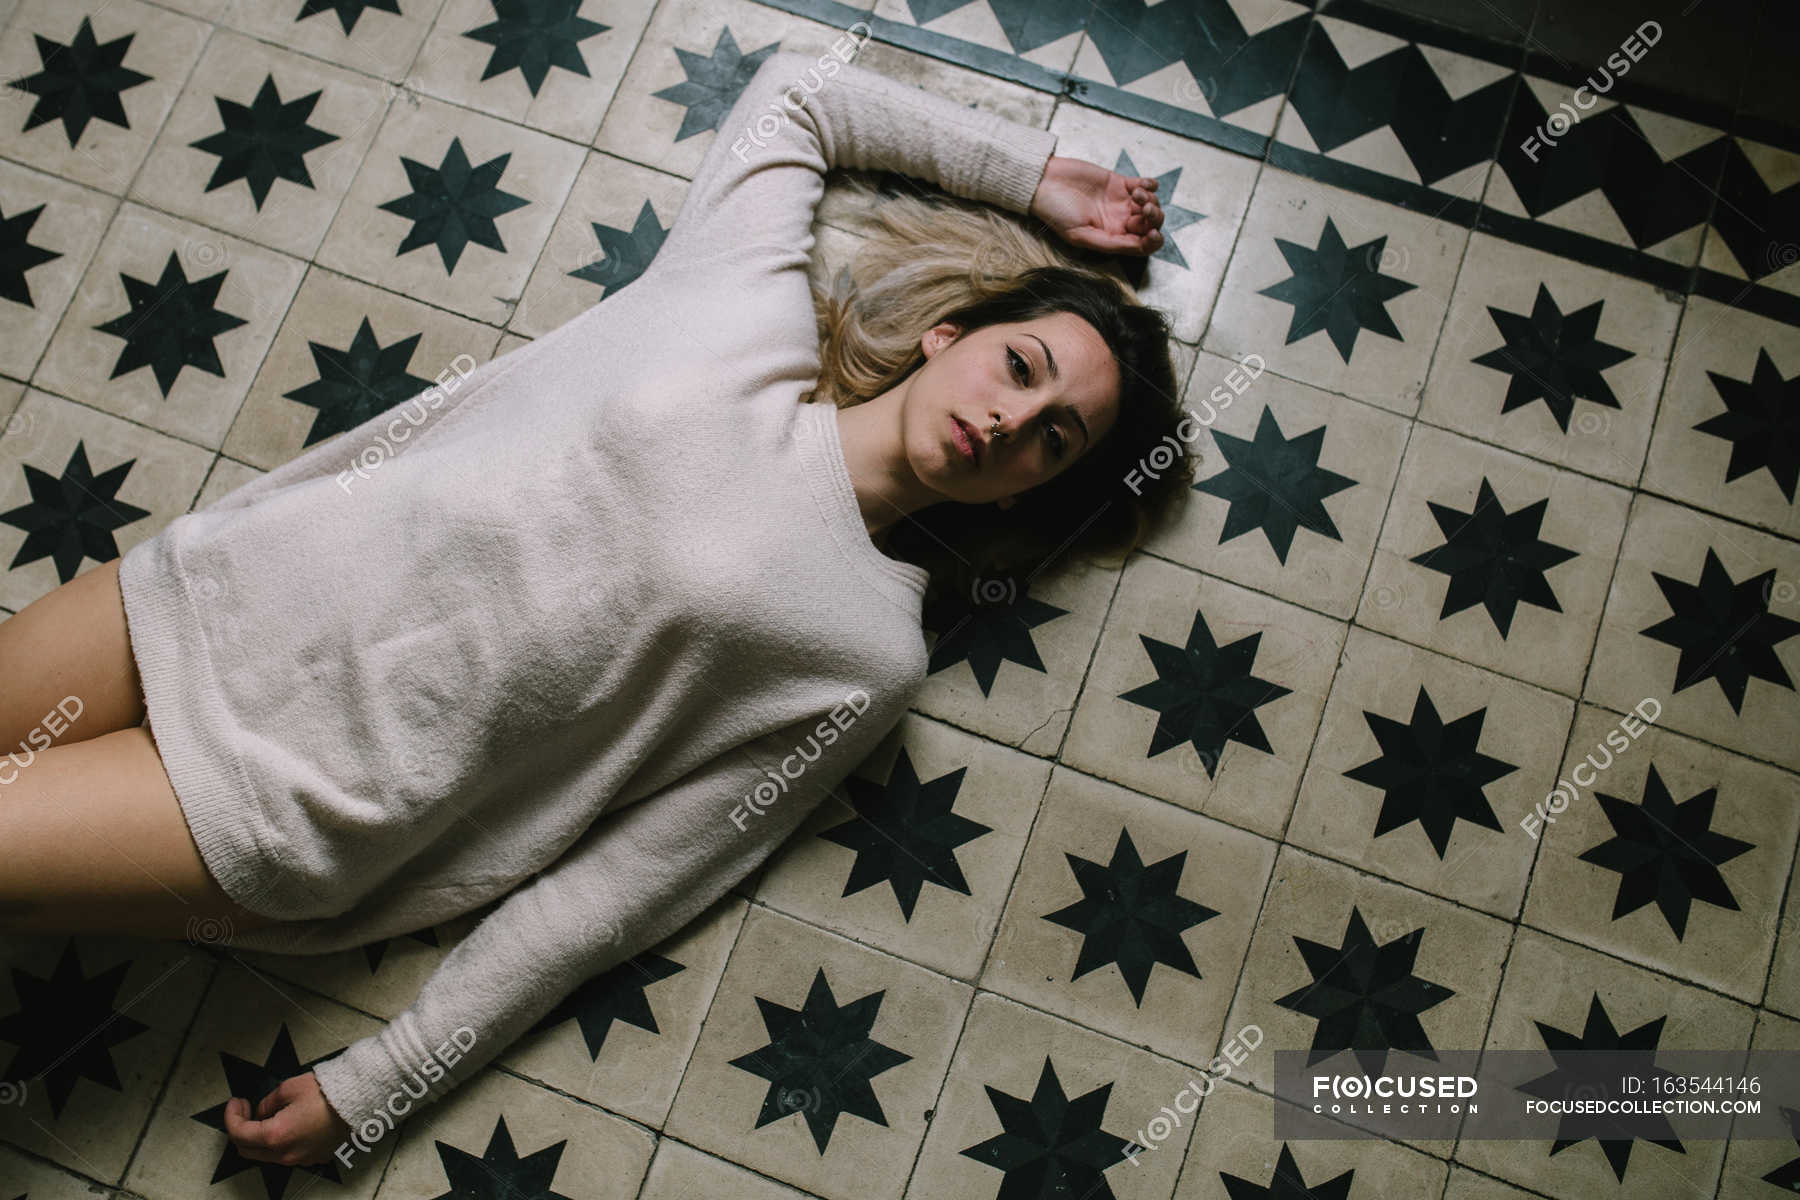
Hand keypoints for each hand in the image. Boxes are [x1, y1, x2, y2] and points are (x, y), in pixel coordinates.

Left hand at [223, 1072, 353, 1167]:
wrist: (358, 1099)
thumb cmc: (326, 1091)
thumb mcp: (288, 1088)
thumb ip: (267, 1103)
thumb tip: (261, 1112)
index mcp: (276, 1135)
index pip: (238, 1133)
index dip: (231, 1116)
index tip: (235, 1103)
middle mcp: (285, 1153)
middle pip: (247, 1150)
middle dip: (240, 1130)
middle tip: (244, 1109)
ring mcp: (300, 1159)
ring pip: (266, 1155)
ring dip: (259, 1138)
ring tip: (266, 1116)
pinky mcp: (313, 1158)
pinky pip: (287, 1154)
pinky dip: (279, 1142)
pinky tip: (287, 1124)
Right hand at [1028, 155, 1164, 255]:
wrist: (1043, 183)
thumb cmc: (1055, 212)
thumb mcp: (1080, 235)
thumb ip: (1110, 243)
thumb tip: (1139, 247)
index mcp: (1110, 238)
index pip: (1141, 245)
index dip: (1153, 241)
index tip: (1152, 233)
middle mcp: (1118, 221)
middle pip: (1151, 224)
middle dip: (1154, 218)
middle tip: (1144, 210)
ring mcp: (1120, 202)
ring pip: (1150, 204)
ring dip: (1151, 200)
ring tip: (1136, 194)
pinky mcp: (1118, 182)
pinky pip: (1144, 185)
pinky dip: (1150, 185)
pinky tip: (1141, 185)